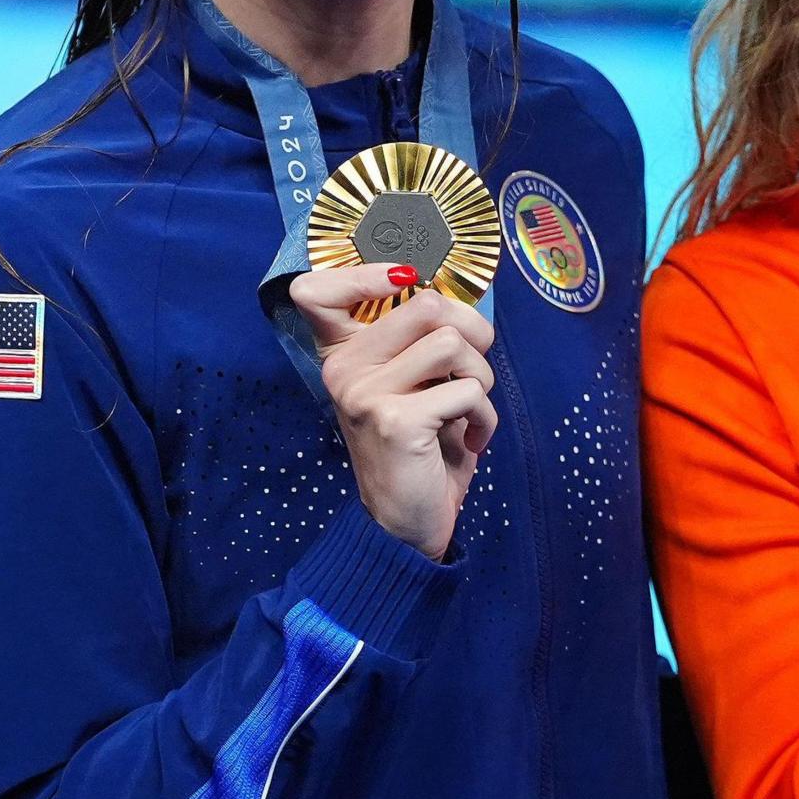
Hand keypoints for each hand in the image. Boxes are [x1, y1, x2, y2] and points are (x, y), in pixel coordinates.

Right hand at [290, 265, 498, 560]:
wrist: (406, 525)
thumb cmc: (420, 447)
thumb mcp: (412, 384)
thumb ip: (420, 339)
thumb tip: (461, 296)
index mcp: (342, 354)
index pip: (315, 291)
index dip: (362, 273)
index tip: (404, 279)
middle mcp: (343, 369)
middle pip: (427, 304)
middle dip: (473, 334)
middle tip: (473, 370)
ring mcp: (364, 393)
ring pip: (452, 344)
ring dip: (481, 379)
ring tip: (469, 410)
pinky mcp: (394, 421)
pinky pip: (466, 390)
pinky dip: (483, 416)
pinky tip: (470, 440)